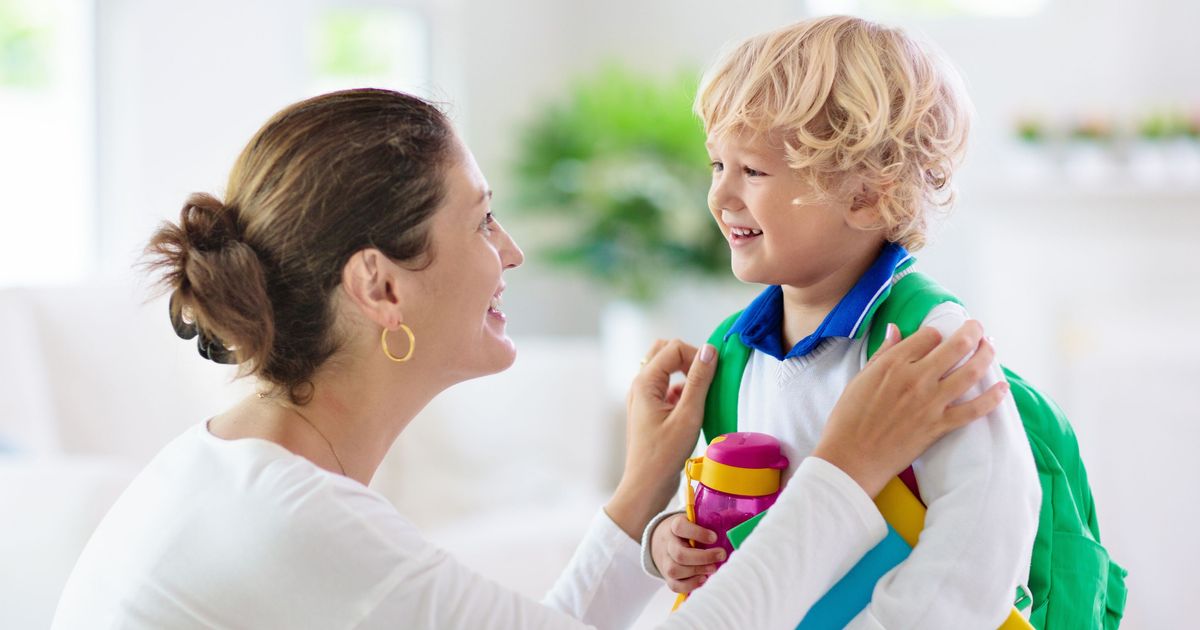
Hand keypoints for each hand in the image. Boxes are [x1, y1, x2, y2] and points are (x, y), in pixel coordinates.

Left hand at [605, 339, 716, 538]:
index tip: (714, 373)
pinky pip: (667, 388)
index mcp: (645, 382)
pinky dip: (683, 391)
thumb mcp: (688, 416)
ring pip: (666, 369)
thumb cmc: (664, 455)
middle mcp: (640, 385)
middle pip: (665, 352)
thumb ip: (699, 380)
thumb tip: (710, 351)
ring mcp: (643, 398)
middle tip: (707, 377)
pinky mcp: (650, 411)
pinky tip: (695, 408)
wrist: (645, 487)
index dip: (696, 354)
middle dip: (688, 357)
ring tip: (703, 394)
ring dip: (686, 374)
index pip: (673, 347)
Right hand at [650, 513, 724, 592]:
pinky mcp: (667, 576)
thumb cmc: (687, 531)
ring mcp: (665, 561)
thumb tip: (735, 519)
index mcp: (674, 527)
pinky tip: (704, 579)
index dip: (698, 533)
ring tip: (713, 569)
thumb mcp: (695, 521)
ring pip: (674, 570)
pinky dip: (690, 585)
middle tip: (721, 555)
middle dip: (703, 557)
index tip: (714, 537)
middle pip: (679, 554)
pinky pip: (674, 585)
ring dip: (697, 571)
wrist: (664, 541)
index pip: (680, 527)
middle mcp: (667, 544)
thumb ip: (712, 520)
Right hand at [812, 320, 1006, 497]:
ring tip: (990, 347)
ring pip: (970, 372)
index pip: (928, 335)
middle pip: (956, 346)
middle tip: (977, 328)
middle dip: (972, 331)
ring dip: (986, 355)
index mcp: (894, 363)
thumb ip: (883, 353)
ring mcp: (931, 402)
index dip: (935, 333)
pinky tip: (1002, 387)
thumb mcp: (861, 378)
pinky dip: (992, 398)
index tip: (937, 338)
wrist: (851, 457)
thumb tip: (895, 329)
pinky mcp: (939, 426)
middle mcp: (916, 378)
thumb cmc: (849, 418)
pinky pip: (974, 409)